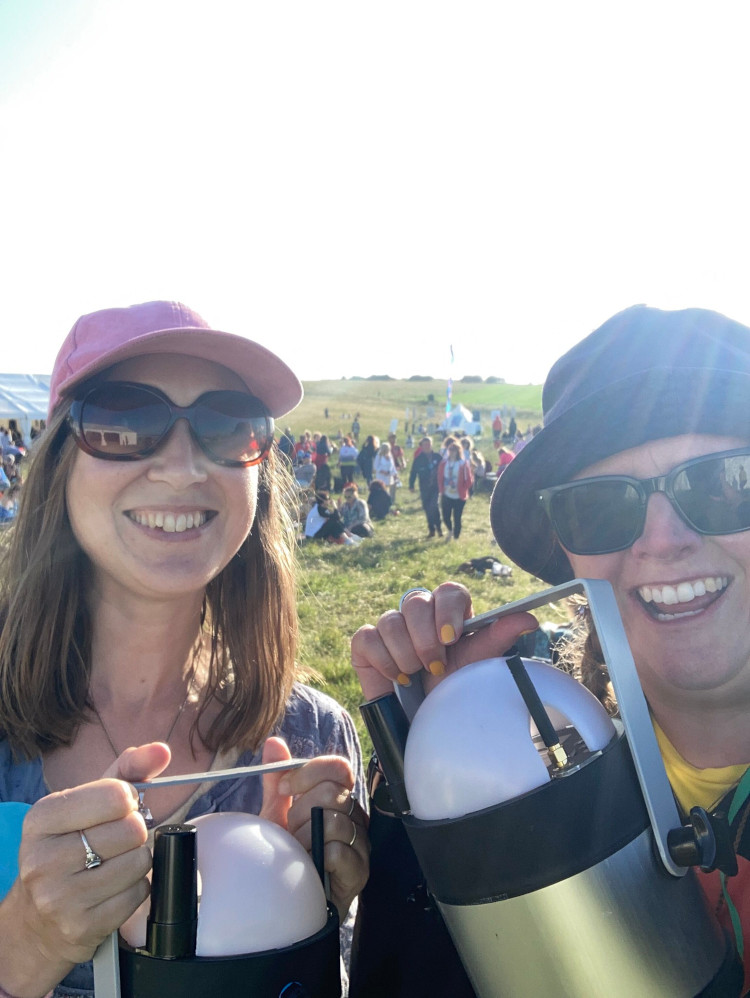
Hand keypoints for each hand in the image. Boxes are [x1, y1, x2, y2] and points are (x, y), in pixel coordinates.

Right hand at [0, 744, 169, 996]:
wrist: (35, 922)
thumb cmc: (69, 849)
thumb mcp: (86, 804)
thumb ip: (126, 770)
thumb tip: (161, 750)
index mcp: (42, 818)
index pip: (116, 795)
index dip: (129, 800)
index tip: (119, 808)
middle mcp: (44, 858)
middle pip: (132, 829)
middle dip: (135, 832)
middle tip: (117, 840)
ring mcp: (60, 896)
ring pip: (139, 861)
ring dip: (138, 860)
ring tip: (115, 864)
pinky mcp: (81, 926)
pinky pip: (140, 893)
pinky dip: (137, 888)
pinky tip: (114, 889)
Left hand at [261, 737, 368, 921]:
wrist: (288, 898)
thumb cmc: (286, 854)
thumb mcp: (276, 813)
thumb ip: (277, 778)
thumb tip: (274, 742)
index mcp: (338, 797)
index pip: (338, 767)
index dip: (309, 773)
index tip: (285, 789)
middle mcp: (354, 815)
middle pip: (331, 792)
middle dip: (300, 812)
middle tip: (290, 832)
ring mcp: (360, 842)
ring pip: (334, 821)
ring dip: (305, 838)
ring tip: (298, 853)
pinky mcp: (360, 870)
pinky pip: (337, 850)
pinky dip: (316, 857)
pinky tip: (309, 866)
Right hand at [351, 581, 537, 700]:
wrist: (425, 723)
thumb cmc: (454, 690)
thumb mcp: (479, 664)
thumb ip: (499, 637)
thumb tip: (529, 618)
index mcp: (449, 614)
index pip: (448, 591)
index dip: (447, 610)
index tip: (451, 638)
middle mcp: (419, 615)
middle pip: (415, 601)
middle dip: (425, 638)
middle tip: (434, 666)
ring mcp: (391, 628)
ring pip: (390, 620)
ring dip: (405, 653)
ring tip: (416, 675)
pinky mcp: (366, 644)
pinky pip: (367, 637)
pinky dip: (383, 659)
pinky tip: (397, 677)